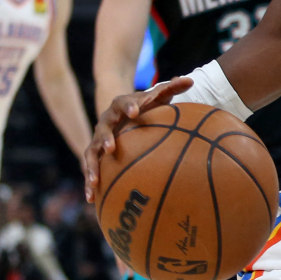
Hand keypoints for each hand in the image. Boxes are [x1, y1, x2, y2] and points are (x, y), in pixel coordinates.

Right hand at [83, 76, 192, 200]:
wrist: (124, 113)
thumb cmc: (146, 106)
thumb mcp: (158, 97)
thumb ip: (172, 88)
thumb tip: (190, 79)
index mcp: (122, 106)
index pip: (124, 104)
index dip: (130, 107)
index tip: (137, 112)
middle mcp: (107, 121)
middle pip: (103, 128)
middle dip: (107, 137)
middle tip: (112, 147)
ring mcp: (99, 138)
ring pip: (92, 152)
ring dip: (92, 166)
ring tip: (95, 180)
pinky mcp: (95, 154)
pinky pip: (90, 168)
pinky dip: (89, 182)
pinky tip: (91, 199)